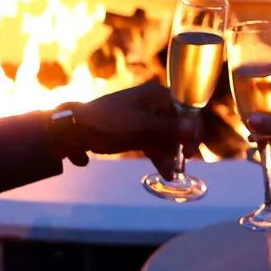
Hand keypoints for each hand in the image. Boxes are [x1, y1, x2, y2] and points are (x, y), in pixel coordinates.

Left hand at [75, 80, 197, 178]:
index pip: (185, 111)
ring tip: (170, 174)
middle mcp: (153, 103)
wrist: (77, 128)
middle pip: (176, 126)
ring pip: (164, 137)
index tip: (190, 152)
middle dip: (178, 148)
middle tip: (181, 166)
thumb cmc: (110, 122)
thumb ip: (169, 129)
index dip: (191, 131)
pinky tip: (164, 171)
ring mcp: (144, 117)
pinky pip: (153, 142)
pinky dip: (158, 155)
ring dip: (169, 155)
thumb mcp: (142, 127)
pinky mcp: (135, 130)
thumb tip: (193, 129)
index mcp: (157, 95)